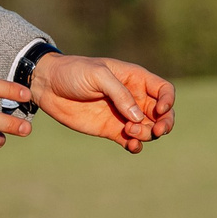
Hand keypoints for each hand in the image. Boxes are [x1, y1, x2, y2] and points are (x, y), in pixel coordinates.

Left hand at [28, 53, 174, 153]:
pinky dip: (136, 146)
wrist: (48, 85)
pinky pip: (131, 141)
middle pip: (161, 113)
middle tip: (156, 130)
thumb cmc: (74, 72)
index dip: (168, 101)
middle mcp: (133, 98)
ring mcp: (122, 115)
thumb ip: (120, 95)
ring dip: (146, 134)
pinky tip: (132, 145)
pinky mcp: (111, 129)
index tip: (159, 110)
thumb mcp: (98, 76)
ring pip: (147, 129)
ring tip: (130, 131)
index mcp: (135, 79)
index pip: (163, 90)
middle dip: (164, 123)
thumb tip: (139, 118)